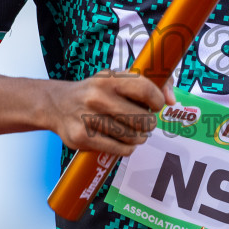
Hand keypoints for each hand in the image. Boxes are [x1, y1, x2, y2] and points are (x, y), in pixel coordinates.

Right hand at [44, 71, 174, 157]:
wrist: (56, 104)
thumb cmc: (95, 91)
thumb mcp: (116, 78)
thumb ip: (149, 83)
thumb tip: (172, 100)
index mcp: (109, 79)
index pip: (146, 90)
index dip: (157, 101)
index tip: (154, 105)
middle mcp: (98, 97)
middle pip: (142, 119)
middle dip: (148, 124)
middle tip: (143, 122)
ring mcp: (88, 119)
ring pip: (133, 137)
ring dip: (138, 137)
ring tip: (133, 132)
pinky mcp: (82, 138)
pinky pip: (120, 150)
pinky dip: (127, 148)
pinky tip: (122, 141)